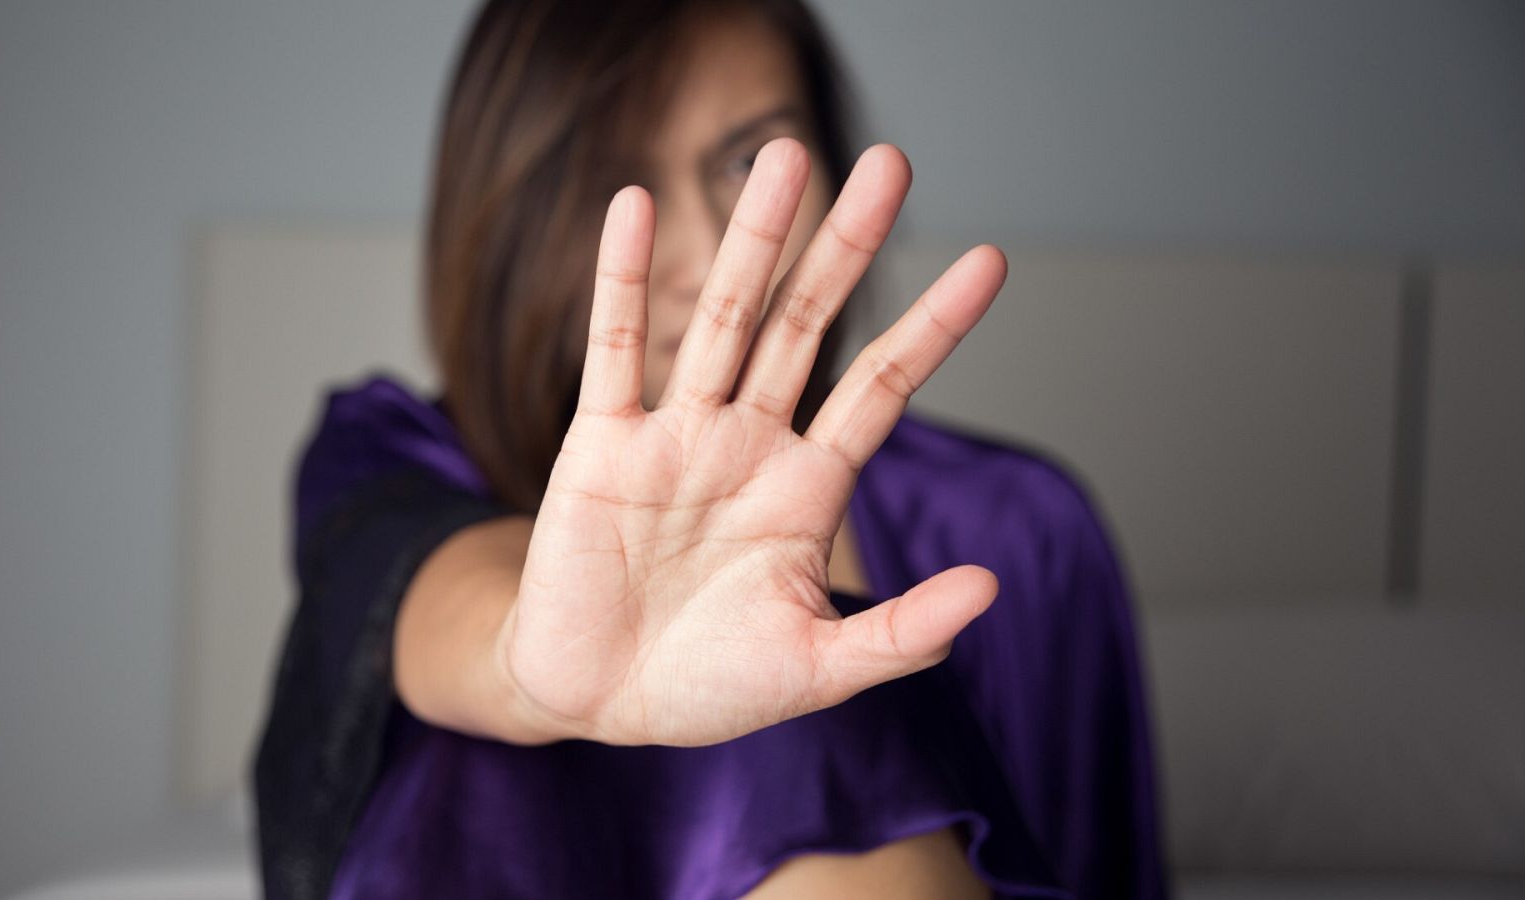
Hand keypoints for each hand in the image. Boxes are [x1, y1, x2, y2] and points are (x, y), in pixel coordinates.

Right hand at [500, 137, 1007, 746]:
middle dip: (847, 246)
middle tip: (891, 162)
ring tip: (787, 156)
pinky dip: (618, 279)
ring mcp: (676, 435)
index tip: (988, 261)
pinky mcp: (600, 444)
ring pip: (721, 318)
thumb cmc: (709, 686)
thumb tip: (990, 589)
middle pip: (806, 324)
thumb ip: (900, 634)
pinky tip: (634, 204)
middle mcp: (748, 443)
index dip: (933, 326)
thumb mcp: (818, 669)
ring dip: (753, 240)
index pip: (882, 386)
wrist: (598, 702)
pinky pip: (614, 349)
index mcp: (807, 488)